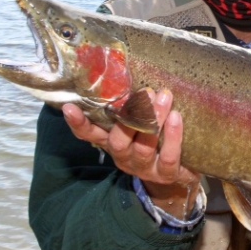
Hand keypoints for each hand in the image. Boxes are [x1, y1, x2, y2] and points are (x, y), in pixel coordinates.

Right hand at [63, 89, 200, 218]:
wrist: (180, 173)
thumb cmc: (157, 140)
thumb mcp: (142, 125)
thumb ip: (135, 108)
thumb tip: (133, 76)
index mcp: (114, 143)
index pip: (90, 135)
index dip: (79, 124)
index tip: (70, 107)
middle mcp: (125, 157)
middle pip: (119, 141)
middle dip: (131, 115)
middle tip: (146, 92)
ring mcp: (144, 168)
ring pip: (144, 147)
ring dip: (154, 119)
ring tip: (164, 97)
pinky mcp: (166, 174)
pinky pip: (168, 156)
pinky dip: (172, 136)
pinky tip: (176, 117)